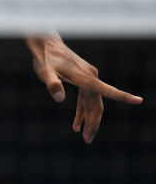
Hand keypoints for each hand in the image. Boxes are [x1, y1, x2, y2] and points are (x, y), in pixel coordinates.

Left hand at [26, 33, 142, 143]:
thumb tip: (60, 99)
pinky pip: (86, 99)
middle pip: (97, 104)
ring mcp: (88, 78)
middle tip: (88, 140)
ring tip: (85, 137)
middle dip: (94, 123)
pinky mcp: (82, 79)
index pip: (106, 89)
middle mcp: (90, 78)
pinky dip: (82, 111)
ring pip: (93, 104)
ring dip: (89, 120)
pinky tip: (77, 124)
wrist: (46, 44)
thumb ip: (52, 83)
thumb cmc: (45, 57)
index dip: (122, 96)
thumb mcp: (44, 71)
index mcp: (84, 77)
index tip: (138, 101)